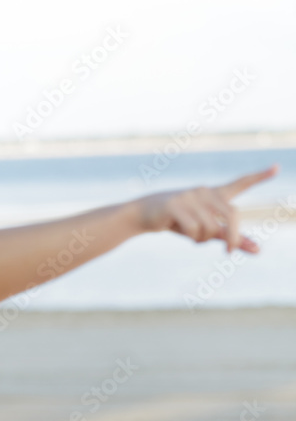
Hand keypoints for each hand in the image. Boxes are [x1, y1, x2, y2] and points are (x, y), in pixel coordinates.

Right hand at [134, 164, 278, 252]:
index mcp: (213, 194)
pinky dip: (193, 238)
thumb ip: (232, 238)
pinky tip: (184, 234)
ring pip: (211, 227)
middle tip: (229, 253)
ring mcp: (190, 197)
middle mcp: (205, 192)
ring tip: (195, 238)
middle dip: (234, 237)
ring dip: (204, 240)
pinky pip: (194, 229)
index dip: (259, 177)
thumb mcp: (206, 229)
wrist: (143, 213)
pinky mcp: (176, 205)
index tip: (277, 168)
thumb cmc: (178, 221)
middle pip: (232, 215)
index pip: (240, 183)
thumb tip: (258, 250)